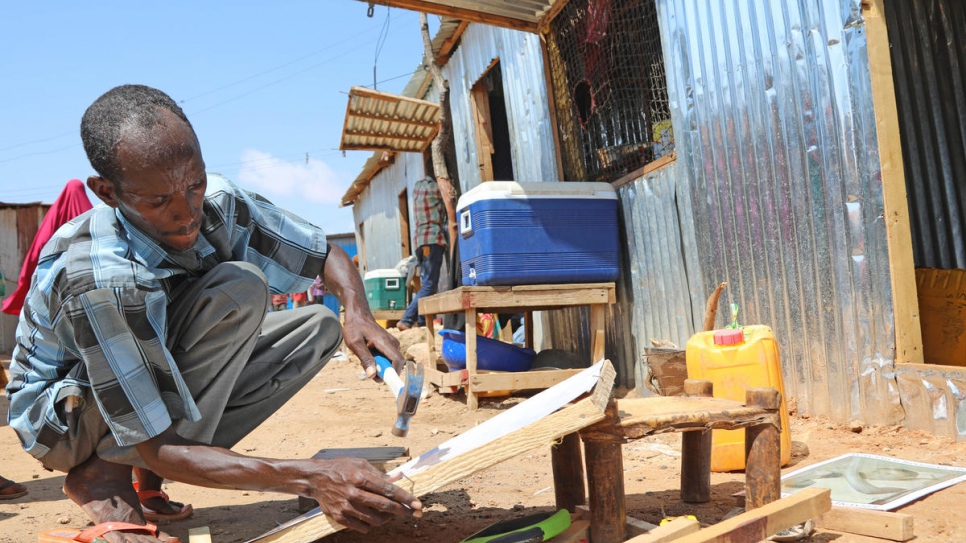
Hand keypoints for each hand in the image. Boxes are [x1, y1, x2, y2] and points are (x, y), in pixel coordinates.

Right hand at [306, 457, 421, 532]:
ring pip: (375, 520)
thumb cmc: (340, 468)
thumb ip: (379, 473)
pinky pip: (362, 527)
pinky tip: (372, 517)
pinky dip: (371, 524)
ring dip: (386, 519)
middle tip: (412, 513)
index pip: (389, 490)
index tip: (417, 504)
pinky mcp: (339, 517)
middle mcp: (354, 493)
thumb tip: (398, 478)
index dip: (405, 498)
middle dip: (402, 511)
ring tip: (389, 514)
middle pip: (384, 506)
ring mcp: (346, 506)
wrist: (316, 478)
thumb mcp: (360, 463)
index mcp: (361, 477)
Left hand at [342, 310, 404, 378]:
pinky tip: (369, 355)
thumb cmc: (355, 327)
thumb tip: (372, 375)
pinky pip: (388, 358)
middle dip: (383, 371)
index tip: (382, 380)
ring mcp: (393, 343)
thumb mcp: (355, 344)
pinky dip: (379, 361)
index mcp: (385, 342)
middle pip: (396, 364)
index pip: (398, 361)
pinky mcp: (390, 345)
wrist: (358, 315)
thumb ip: (365, 359)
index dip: (393, 373)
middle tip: (367, 369)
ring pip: (391, 362)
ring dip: (380, 366)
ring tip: (365, 359)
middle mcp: (393, 343)